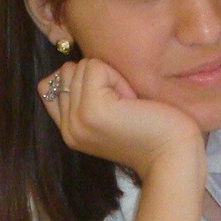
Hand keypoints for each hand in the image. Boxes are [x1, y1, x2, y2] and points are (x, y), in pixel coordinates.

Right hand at [38, 58, 204, 179]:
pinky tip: (132, 102)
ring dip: (110, 78)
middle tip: (123, 105)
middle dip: (99, 78)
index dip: (82, 81)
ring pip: (80, 66)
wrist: (171, 155)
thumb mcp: (109, 115)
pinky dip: (118, 78)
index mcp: (68, 131)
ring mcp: (77, 120)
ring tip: (128, 105)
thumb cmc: (151, 131)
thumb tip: (76, 65)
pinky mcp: (92, 109)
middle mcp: (68, 128)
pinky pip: (95, 67)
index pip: (49, 86)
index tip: (110, 101)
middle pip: (66, 71)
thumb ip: (85, 96)